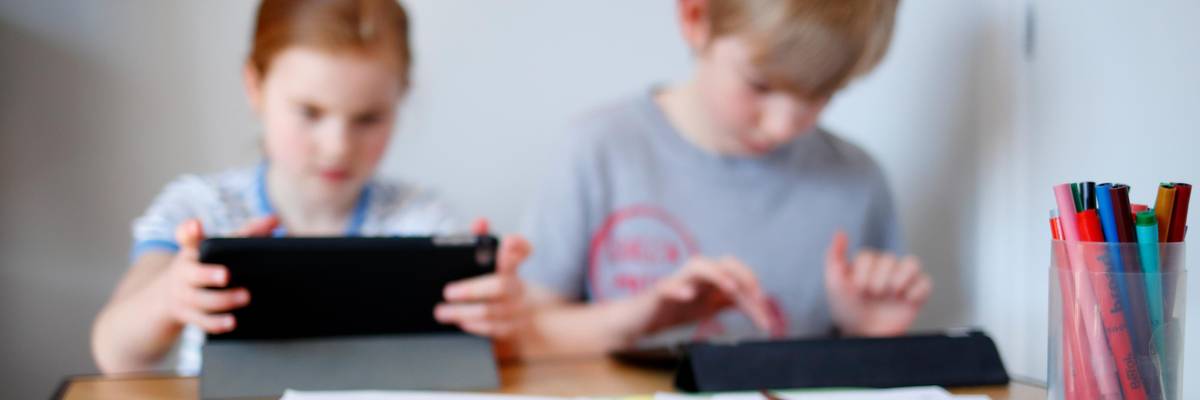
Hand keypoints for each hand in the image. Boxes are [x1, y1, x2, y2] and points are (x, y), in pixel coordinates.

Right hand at [141, 216, 277, 333]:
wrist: (169, 296)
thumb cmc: (203, 265)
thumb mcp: (215, 247)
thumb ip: (245, 232)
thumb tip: (274, 219)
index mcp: (192, 252)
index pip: (188, 238)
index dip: (190, 230)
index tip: (196, 225)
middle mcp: (184, 273)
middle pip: (194, 274)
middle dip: (209, 274)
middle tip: (227, 275)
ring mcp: (185, 297)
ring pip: (201, 301)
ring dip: (223, 300)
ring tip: (245, 297)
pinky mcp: (190, 316)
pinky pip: (203, 322)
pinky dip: (217, 323)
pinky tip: (233, 323)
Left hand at [434, 219, 532, 338]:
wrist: (519, 315)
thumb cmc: (496, 284)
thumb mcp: (489, 263)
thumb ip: (480, 240)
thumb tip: (480, 221)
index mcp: (511, 267)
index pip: (522, 251)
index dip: (518, 246)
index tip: (508, 241)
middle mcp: (517, 287)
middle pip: (501, 286)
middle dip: (472, 289)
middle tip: (448, 291)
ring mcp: (517, 309)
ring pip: (492, 311)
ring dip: (463, 312)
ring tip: (441, 311)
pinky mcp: (512, 328)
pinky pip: (493, 329)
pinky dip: (473, 325)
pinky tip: (459, 322)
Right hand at [633, 255, 782, 337]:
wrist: (637, 320)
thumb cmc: (671, 310)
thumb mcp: (705, 307)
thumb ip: (726, 301)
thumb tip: (753, 300)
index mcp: (709, 280)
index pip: (738, 276)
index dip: (754, 292)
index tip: (766, 318)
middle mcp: (695, 276)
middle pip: (724, 262)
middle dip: (744, 276)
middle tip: (757, 299)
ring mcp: (676, 282)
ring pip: (698, 266)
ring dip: (717, 275)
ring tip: (731, 289)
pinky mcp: (657, 293)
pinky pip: (667, 286)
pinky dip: (678, 289)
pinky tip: (688, 296)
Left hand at [824, 230, 930, 336]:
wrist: (863, 335)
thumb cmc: (848, 310)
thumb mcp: (834, 284)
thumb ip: (834, 256)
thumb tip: (840, 232)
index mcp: (866, 264)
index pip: (867, 256)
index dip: (862, 273)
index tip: (857, 290)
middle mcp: (886, 269)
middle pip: (889, 259)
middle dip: (878, 279)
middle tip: (873, 294)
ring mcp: (902, 281)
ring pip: (912, 263)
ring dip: (900, 278)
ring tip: (892, 292)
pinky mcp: (916, 295)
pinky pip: (925, 283)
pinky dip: (916, 291)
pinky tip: (905, 300)